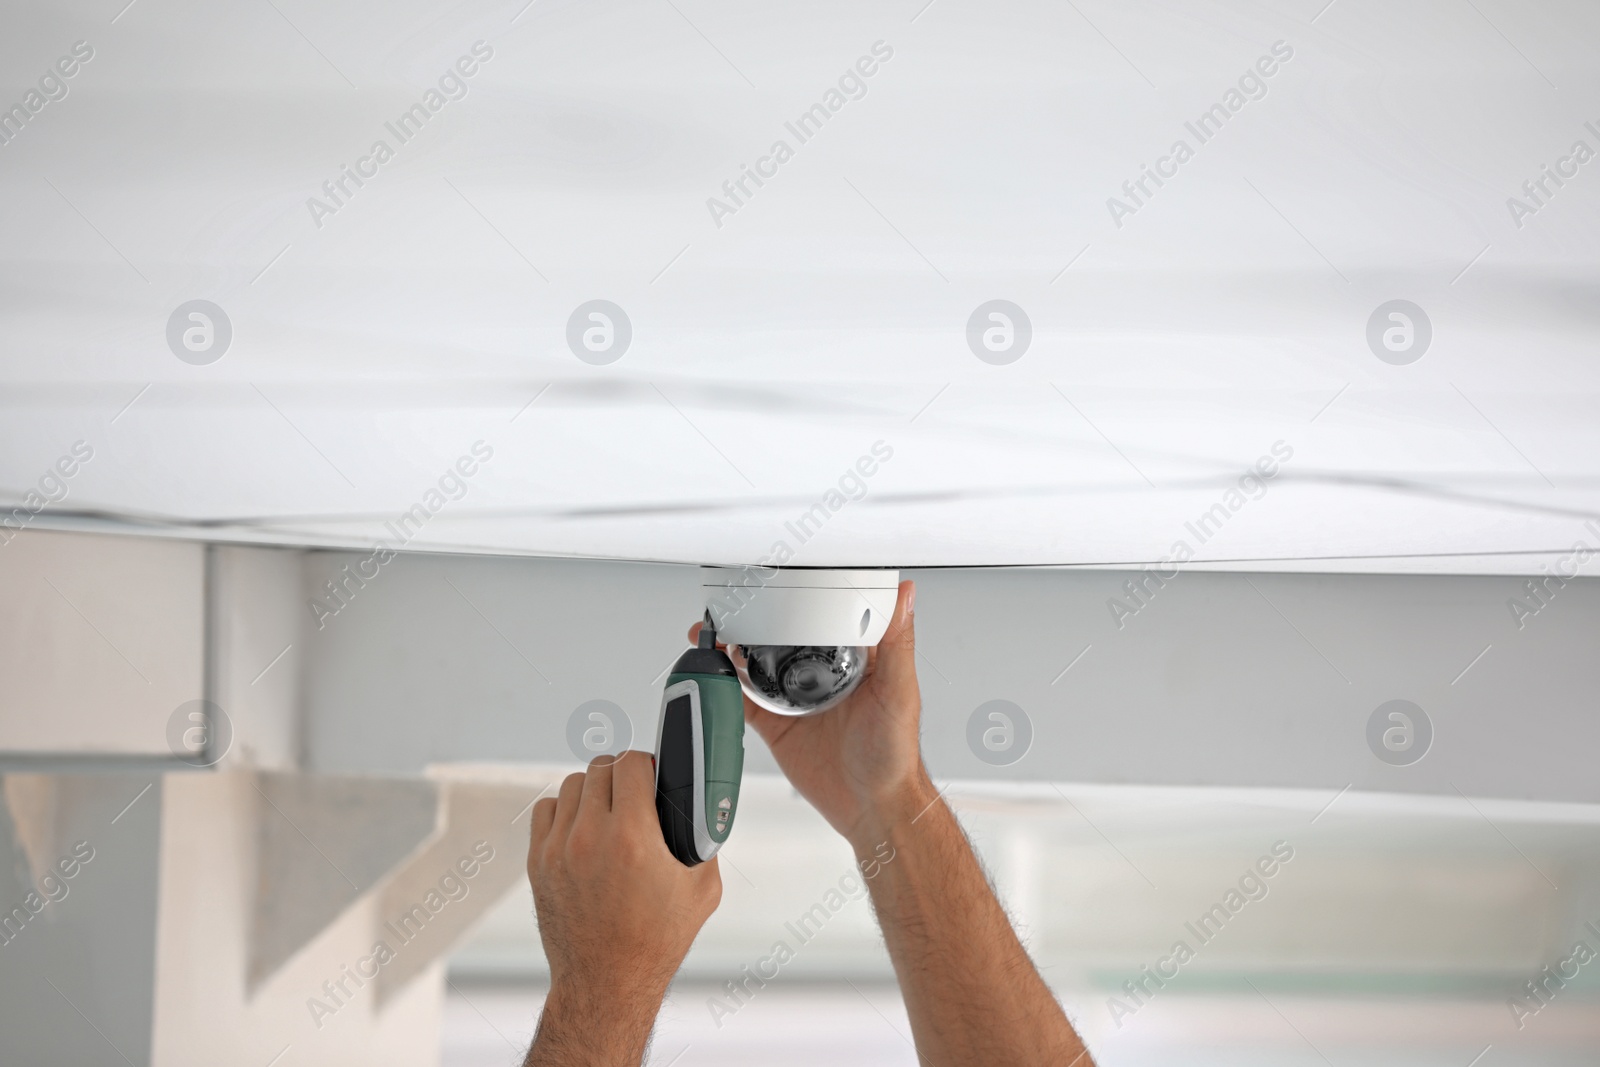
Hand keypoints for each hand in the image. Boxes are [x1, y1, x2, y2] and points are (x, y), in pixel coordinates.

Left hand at [524, 751, 720, 1065]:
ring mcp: (558, 849)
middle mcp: (590, 837)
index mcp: (633, 838)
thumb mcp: (703, 888)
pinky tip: (583, 825)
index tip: (653, 775)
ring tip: (609, 808)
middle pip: (601, 768)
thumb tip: (699, 805)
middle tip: (636, 792)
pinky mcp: (538, 862)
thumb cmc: (657, 940)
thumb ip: (702, 839)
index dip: (647, 763)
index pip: (631, 763)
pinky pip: (547, 809)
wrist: (608, 982)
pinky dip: (566, 810)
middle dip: (622, 774)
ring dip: (593, 789)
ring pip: (572, 784)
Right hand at [692, 579, 931, 847]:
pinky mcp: (776, 725)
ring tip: (713, 633)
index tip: (778, 580)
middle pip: (781, 637)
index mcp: (852, 658)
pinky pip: (743, 701)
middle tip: (731, 606)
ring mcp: (795, 699)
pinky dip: (724, 687)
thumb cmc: (895, 754)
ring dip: (733, 648)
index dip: (800, 596)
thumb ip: (898, 642)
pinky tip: (712, 675)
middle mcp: (821, 674)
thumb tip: (905, 595)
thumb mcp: (898, 690)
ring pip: (756, 665)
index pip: (822, 615)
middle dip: (754, 620)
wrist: (873, 808)